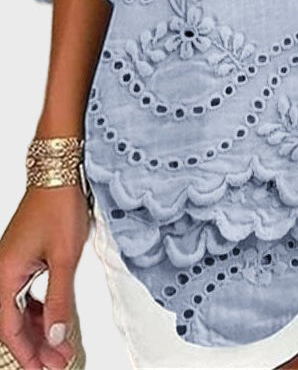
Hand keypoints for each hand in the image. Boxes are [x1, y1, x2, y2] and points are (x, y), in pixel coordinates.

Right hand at [0, 184, 89, 368]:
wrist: (59, 174)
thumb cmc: (58, 206)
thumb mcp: (64, 258)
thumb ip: (60, 300)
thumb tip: (58, 336)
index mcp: (5, 275)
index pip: (11, 329)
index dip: (29, 353)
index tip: (45, 369)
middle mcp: (2, 272)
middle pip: (14, 323)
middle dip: (37, 346)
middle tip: (58, 363)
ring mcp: (11, 265)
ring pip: (20, 310)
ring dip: (40, 330)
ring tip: (61, 347)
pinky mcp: (22, 258)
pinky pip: (26, 295)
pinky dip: (41, 310)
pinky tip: (54, 321)